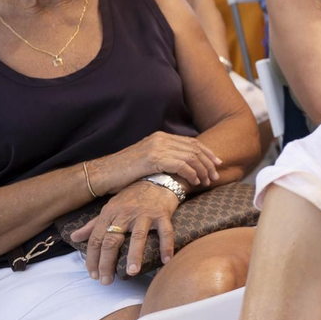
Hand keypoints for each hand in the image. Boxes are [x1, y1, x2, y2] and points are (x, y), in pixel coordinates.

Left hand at [71, 180, 178, 282]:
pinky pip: (165, 232)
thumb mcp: (110, 208)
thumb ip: (93, 225)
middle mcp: (125, 214)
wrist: (156, 179)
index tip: (93, 275)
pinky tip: (166, 260)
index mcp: (109, 213)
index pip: (96, 239)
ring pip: (137, 237)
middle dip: (107, 263)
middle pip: (112, 241)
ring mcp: (144, 214)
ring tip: (132, 272)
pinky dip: (166, 246)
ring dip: (134, 255)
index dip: (92, 258)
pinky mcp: (162, 213)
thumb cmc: (132, 197)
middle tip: (107, 281)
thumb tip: (74, 238)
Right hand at [94, 131, 220, 192]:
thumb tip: (184, 166)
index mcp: (161, 137)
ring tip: (207, 181)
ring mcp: (157, 147)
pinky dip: (191, 173)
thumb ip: (164, 158)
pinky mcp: (153, 159)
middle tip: (216, 175)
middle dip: (208, 162)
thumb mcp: (147, 160)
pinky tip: (194, 182)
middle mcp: (161, 139)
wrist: (102, 174)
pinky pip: (181, 165)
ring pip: (191, 157)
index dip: (207, 153)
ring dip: (202, 170)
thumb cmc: (124, 172)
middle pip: (195, 148)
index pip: (192, 142)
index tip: (217, 163)